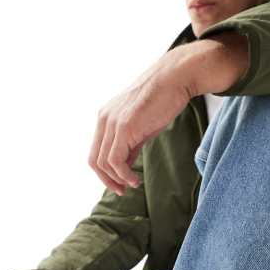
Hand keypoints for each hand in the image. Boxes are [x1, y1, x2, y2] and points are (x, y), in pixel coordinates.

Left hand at [88, 46, 192, 194]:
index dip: (104, 173)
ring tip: (133, 184)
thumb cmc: (162, 101)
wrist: (175, 79)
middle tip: (123, 190)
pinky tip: (135, 179)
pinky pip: (116, 160)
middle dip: (107, 180)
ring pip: (104, 163)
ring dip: (118, 180)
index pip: (95, 153)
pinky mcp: (124, 127)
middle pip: (94, 161)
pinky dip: (124, 175)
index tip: (120, 184)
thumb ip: (130, 147)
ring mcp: (112, 123)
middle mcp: (104, 119)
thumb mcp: (141, 128)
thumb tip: (124, 168)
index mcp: (105, 118)